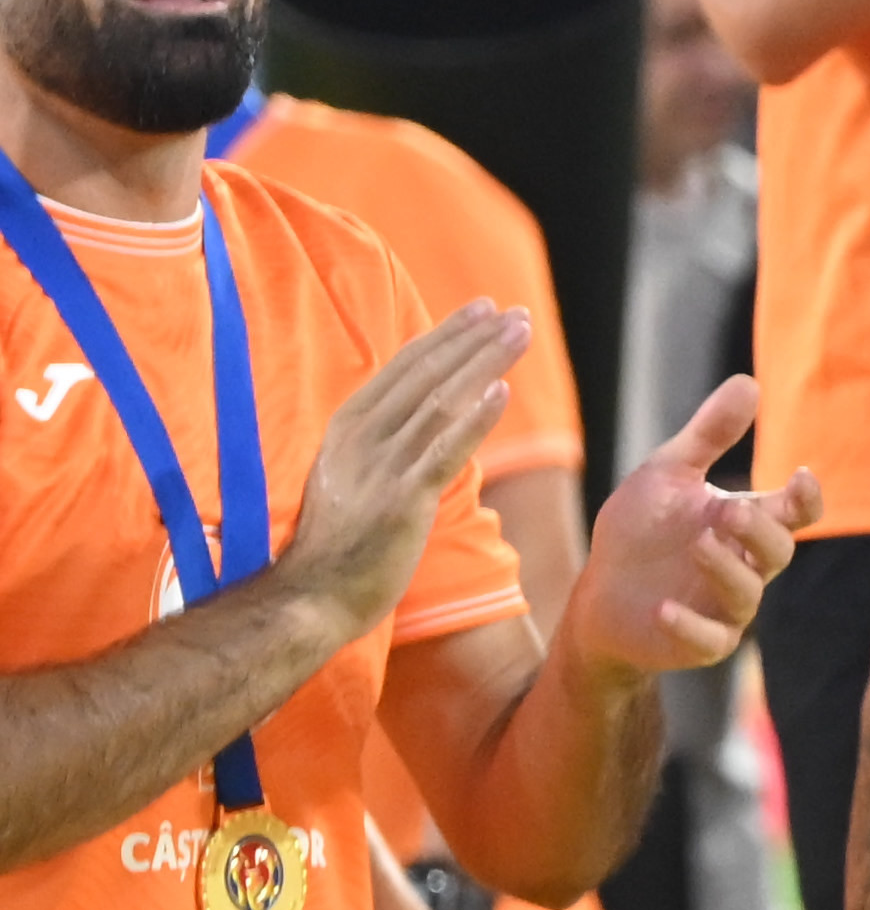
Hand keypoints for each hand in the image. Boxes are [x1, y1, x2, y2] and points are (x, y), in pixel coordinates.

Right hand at [285, 304, 525, 627]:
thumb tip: (424, 415)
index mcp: (347, 429)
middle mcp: (361, 440)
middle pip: (426, 375)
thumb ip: (381, 443)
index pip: (402, 369)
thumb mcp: (350, 477)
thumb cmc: (338, 544)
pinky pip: (444, 451)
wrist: (309, 599)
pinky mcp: (402, 501)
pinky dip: (475, 418)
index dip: (444, 336)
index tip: (481, 311)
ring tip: (521, 333)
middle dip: (473, 339)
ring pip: (441, 402)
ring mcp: (381, 469)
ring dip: (484, 362)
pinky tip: (502, 391)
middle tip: (513, 312)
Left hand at [564, 380, 815, 674]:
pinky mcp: (700, 642)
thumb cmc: (642, 531)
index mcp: (747, 525)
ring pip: (748, 594)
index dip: (805, 500)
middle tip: (729, 511)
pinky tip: (664, 608)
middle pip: (777, 552)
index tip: (800, 476)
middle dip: (760, 532)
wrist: (601, 594)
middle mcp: (746, 566)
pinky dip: (690, 625)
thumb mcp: (669, 474)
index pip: (795, 514)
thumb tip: (748, 382)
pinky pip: (710, 639)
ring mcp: (727, 607)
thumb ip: (709, 435)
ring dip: (727, 571)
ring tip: (699, 546)